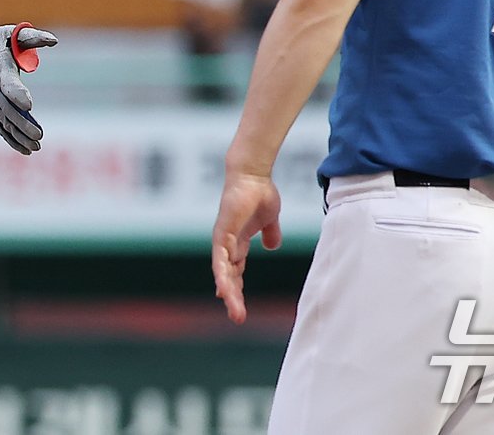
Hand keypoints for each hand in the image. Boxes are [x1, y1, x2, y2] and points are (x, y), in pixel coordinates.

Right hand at [0, 23, 57, 154]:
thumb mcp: (11, 34)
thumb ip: (32, 38)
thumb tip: (54, 41)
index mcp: (0, 70)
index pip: (8, 84)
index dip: (17, 94)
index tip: (29, 105)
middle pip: (9, 110)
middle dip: (23, 124)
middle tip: (39, 135)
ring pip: (6, 123)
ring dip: (20, 136)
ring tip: (36, 147)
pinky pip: (2, 128)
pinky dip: (13, 140)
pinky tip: (26, 150)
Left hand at [211, 171, 282, 324]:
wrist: (253, 175)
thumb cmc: (260, 193)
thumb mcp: (269, 219)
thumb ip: (270, 232)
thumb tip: (272, 245)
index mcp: (238, 243)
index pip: (235, 271)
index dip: (236, 288)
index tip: (238, 307)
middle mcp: (227, 244)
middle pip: (229, 276)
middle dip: (233, 298)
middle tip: (238, 318)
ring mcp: (223, 240)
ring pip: (223, 273)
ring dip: (229, 293)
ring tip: (235, 312)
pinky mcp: (222, 234)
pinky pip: (220, 259)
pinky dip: (222, 275)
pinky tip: (223, 290)